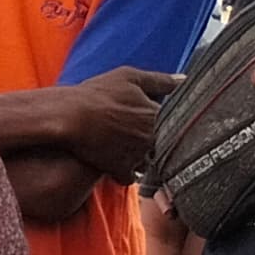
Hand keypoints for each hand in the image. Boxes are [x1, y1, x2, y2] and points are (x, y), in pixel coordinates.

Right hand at [60, 69, 169, 183]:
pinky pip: (131, 176)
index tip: (150, 117)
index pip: (173, 122)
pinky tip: (117, 160)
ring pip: (149, 162)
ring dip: (142, 157)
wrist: (70, 117)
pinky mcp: (121, 170)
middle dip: (153, 139)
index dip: (161, 119)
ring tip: (125, 145)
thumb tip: (184, 81)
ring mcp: (138, 157)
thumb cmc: (98, 94)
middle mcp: (152, 139)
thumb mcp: (130, 77)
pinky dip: (125, 171)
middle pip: (162, 144)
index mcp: (157, 116)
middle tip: (135, 130)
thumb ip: (160, 80)